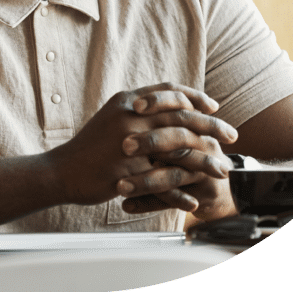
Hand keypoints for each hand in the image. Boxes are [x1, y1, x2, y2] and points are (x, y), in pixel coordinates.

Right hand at [47, 83, 237, 207]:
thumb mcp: (111, 116)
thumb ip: (137, 107)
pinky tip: (194, 199)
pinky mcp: (127, 172)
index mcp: (126, 101)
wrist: (61, 170)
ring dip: (206, 161)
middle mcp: (129, 118)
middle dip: (212, 126)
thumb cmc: (89, 146)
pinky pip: (162, 183)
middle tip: (231, 135)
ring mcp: (129, 145)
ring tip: (222, 171)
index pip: (169, 91)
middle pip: (182, 117)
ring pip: (179, 150)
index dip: (195, 97)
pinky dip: (181, 193)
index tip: (214, 106)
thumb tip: (167, 101)